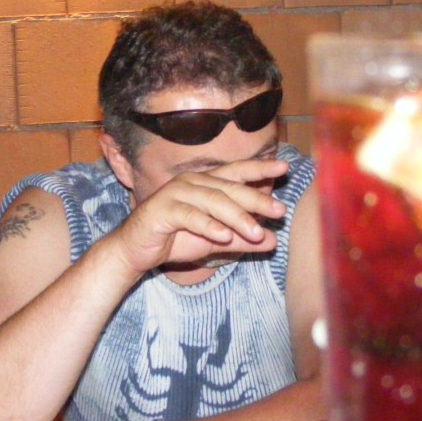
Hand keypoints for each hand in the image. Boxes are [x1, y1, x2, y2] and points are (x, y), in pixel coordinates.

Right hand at [111, 159, 289, 273]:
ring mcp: (175, 194)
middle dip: (256, 199)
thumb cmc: (176, 240)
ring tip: (256, 232)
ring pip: (212, 201)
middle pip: (229, 188)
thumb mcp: (216, 242)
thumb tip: (273, 240)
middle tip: (279, 211)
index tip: (284, 169)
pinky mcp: (162, 210)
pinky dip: (208, 225)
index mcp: (205, 184)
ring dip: (236, 216)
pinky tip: (224, 236)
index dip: (259, 169)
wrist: (136, 251)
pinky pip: (189, 216)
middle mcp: (191, 182)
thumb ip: (243, 240)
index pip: (236, 173)